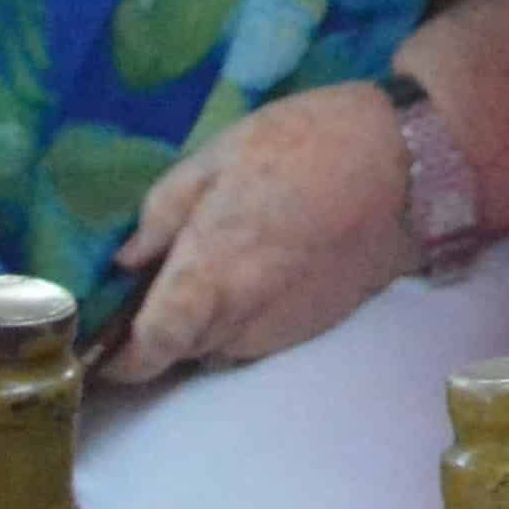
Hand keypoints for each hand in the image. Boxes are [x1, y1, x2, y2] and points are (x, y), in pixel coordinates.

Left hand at [106, 82, 417, 382]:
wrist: (408, 166)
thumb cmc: (306, 148)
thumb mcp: (218, 157)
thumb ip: (163, 213)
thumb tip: (127, 260)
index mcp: (206, 279)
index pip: (145, 352)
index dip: (115, 360)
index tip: (100, 344)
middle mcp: (238, 321)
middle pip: (178, 352)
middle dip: (159, 331)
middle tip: (154, 284)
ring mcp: (279, 331)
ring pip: (218, 347)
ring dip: (203, 324)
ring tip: (212, 269)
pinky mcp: (311, 327)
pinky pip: (256, 336)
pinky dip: (243, 316)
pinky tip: (258, 268)